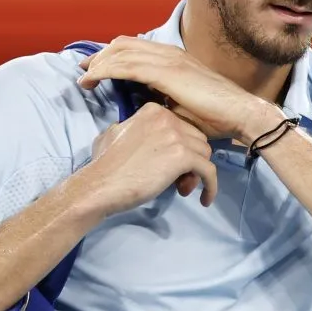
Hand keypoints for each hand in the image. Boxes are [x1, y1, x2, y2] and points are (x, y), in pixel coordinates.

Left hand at [77, 37, 270, 141]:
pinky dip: (104, 70)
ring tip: (83, 77)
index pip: (134, 48)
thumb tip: (146, 107)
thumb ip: (162, 100)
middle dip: (100, 56)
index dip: (111, 56)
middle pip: (123, 45)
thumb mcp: (181, 106)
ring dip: (98, 63)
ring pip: (120, 52)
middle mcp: (168, 53)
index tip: (95, 69)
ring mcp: (167, 60)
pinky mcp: (165, 72)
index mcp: (173, 58)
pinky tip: (92, 80)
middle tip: (83, 69)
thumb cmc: (215, 117)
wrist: (239, 114)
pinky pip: (125, 66)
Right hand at [84, 102, 218, 214]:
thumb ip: (130, 128)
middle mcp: (167, 117)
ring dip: (196, 173)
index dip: (180, 147)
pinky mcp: (182, 156)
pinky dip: (211, 187)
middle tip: (177, 180)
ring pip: (205, 154)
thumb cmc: (104, 165)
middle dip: (191, 160)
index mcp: (154, 110)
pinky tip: (205, 199)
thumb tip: (130, 130)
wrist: (100, 185)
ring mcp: (176, 135)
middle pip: (197, 140)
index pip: (183, 127)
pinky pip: (209, 171)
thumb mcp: (114, 134)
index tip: (170, 165)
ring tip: (181, 188)